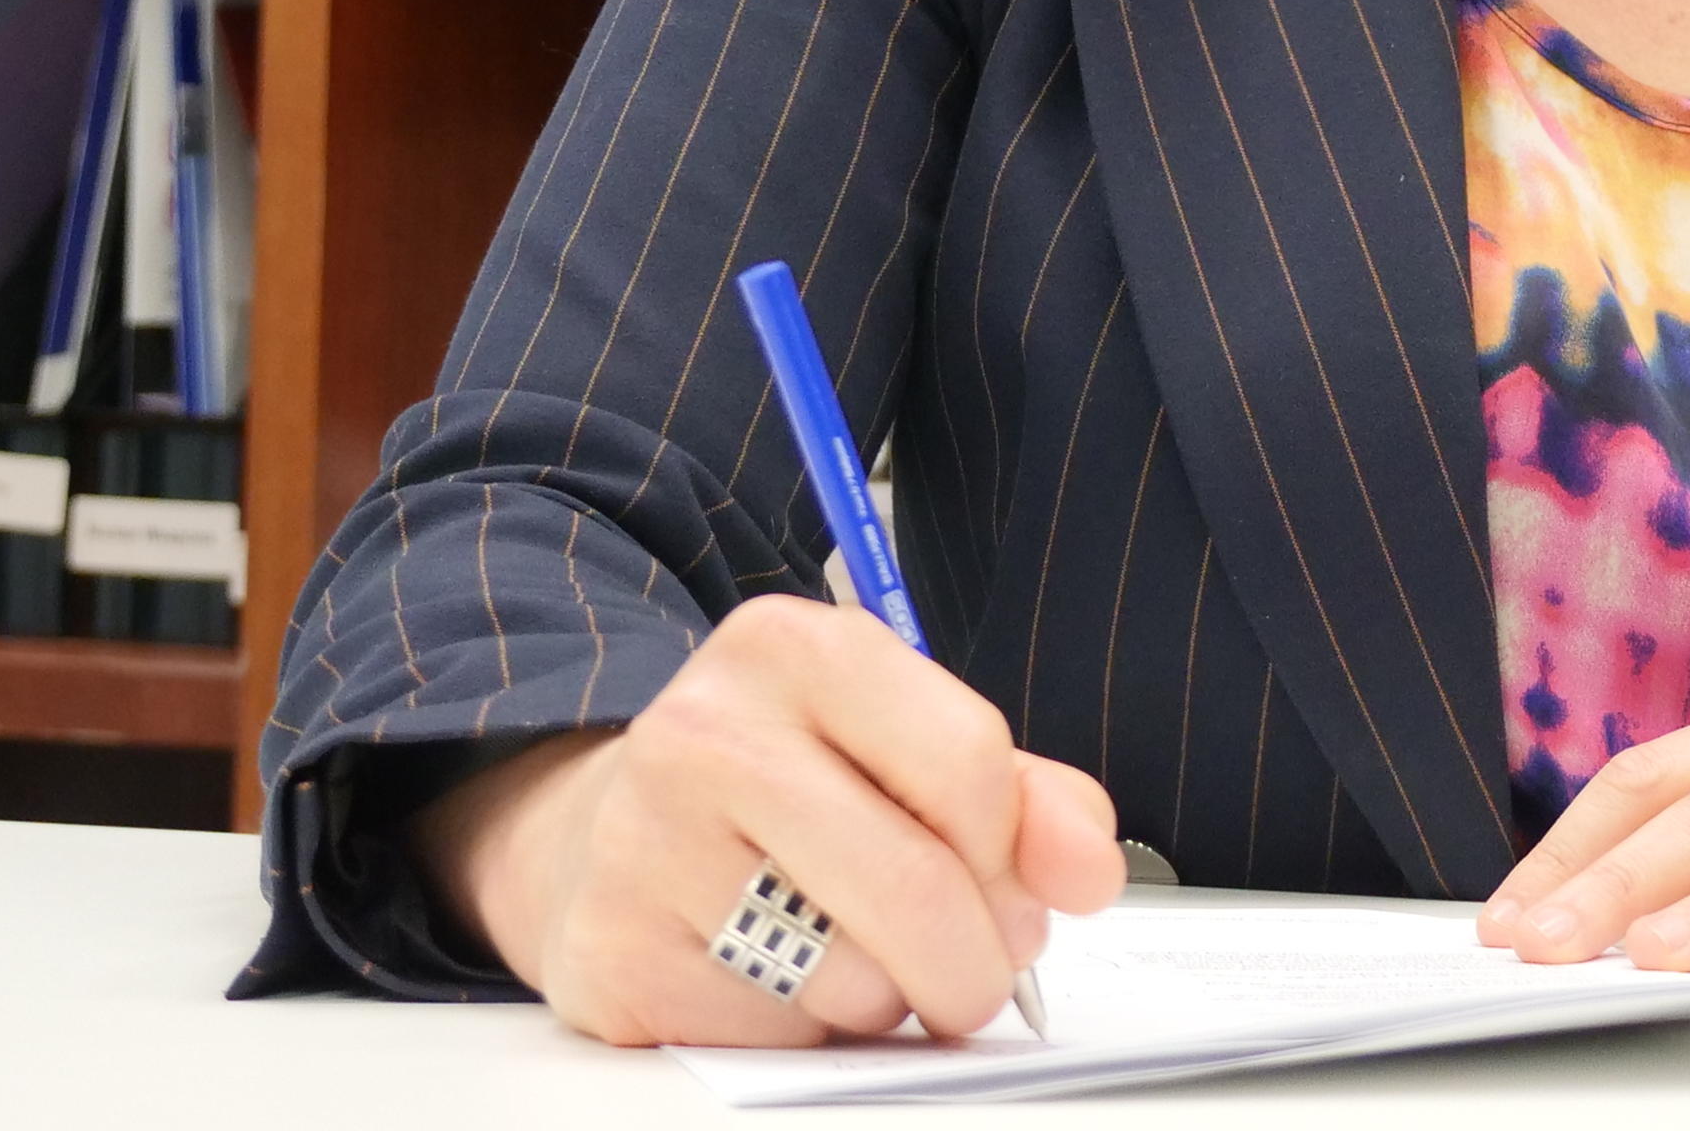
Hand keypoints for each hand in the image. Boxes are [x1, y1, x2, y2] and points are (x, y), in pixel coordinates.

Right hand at [419, 595, 1127, 1046]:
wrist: (602, 835)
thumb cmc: (789, 792)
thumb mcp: (907, 748)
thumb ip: (1026, 800)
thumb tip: (1087, 869)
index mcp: (795, 649)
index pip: (968, 762)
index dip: (1011, 855)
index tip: (1007, 886)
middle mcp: (705, 730)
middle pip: (918, 888)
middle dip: (976, 964)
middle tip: (971, 974)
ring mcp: (643, 844)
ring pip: (852, 982)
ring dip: (883, 1002)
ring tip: (842, 952)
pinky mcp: (612, 954)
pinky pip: (773, 1039)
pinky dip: (803, 1036)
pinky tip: (770, 980)